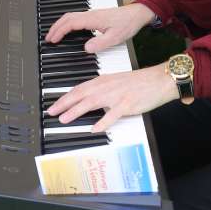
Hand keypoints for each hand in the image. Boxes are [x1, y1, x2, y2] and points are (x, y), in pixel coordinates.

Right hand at [46, 2, 154, 52]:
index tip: (53, 39)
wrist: (137, 14)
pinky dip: (68, 24)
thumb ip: (100, 43)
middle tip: (48, 38)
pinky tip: (68, 30)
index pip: (70, 24)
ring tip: (54, 35)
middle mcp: (90, 15)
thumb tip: (86, 48)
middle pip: (67, 18)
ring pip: (71, 17)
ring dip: (60, 25)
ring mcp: (92, 15)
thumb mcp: (115, 37)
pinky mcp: (95, 16)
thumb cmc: (128, 23)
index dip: (59, 31)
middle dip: (55, 27)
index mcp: (93, 19)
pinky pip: (76, 18)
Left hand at [47, 63, 177, 131]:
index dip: (65, 97)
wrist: (158, 80)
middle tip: (51, 112)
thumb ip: (102, 90)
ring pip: (91, 102)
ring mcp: (116, 96)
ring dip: (76, 111)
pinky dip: (102, 122)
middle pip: (80, 94)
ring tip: (65, 118)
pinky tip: (94, 129)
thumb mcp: (116, 82)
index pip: (79, 88)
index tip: (54, 105)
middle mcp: (107, 87)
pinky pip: (112, 115)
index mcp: (103, 81)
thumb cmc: (139, 82)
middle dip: (64, 103)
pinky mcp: (127, 104)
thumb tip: (88, 100)